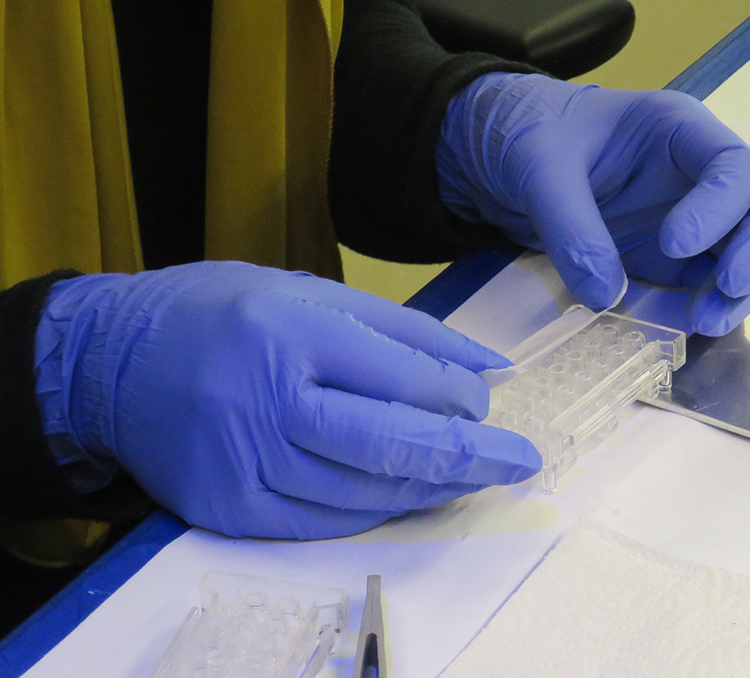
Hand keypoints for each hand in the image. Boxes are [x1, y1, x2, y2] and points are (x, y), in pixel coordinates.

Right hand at [35, 262, 539, 538]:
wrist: (108, 363)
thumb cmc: (219, 315)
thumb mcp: (307, 292)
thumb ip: (403, 331)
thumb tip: (488, 371)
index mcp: (290, 329)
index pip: (403, 377)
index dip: (459, 399)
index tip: (488, 406)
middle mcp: (265, 398)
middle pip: (392, 444)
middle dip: (470, 457)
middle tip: (520, 461)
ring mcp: (243, 461)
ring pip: (365, 492)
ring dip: (430, 487)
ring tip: (471, 475)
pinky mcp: (228, 508)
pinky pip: (325, 523)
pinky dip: (377, 510)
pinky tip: (408, 494)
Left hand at [437, 73, 749, 335]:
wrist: (503, 156)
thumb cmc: (528, 135)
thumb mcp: (538, 167)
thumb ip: (570, 225)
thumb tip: (605, 295)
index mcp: (679, 130)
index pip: (735, 164)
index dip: (720, 207)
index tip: (674, 244)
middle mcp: (701, 173)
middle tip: (730, 289)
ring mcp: (695, 217)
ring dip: (740, 290)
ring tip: (705, 322)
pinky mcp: (675, 259)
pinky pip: (711, 284)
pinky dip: (711, 307)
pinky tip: (690, 327)